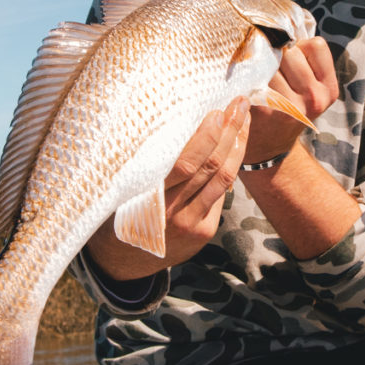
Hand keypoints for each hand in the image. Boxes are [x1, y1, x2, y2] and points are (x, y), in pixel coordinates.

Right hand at [86, 96, 251, 279]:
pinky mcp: (203, 232)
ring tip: (244, 119)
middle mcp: (171, 211)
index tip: (215, 111)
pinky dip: (230, 166)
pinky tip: (235, 146)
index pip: (185, 163)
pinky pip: (220, 193)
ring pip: (223, 178)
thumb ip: (147, 164)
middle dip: (229, 131)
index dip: (205, 138)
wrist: (124, 259)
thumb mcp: (123, 187)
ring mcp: (190, 223)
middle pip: (211, 166)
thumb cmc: (120, 209)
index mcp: (147, 196)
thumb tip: (173, 119)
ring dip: (237, 145)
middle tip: (239, 105)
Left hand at [242, 37, 337, 164]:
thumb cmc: (288, 105)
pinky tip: (249, 83)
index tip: (291, 58)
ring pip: (271, 61)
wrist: (270, 144)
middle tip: (270, 66)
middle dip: (277, 53)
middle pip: (291, 51)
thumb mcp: (308, 87)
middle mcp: (315, 98)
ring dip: (262, 63)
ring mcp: (292, 106)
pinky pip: (256, 75)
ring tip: (260, 75)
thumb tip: (286, 17)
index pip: (316, 44)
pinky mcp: (268, 110)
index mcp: (328, 88)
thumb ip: (306, 59)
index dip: (300, 45)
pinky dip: (249, 74)